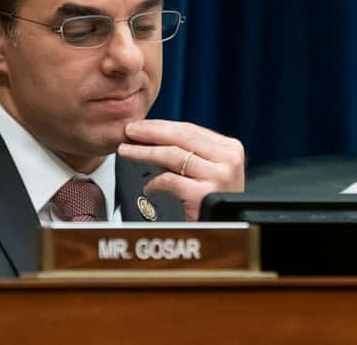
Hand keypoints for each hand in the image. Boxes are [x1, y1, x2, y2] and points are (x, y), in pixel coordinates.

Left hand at [117, 120, 244, 220]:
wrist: (225, 230)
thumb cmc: (214, 203)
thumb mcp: (210, 171)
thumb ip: (191, 153)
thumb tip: (154, 137)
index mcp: (230, 149)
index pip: (190, 130)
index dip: (161, 126)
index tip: (141, 126)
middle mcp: (228, 160)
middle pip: (181, 137)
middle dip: (151, 132)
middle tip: (130, 131)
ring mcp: (218, 176)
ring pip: (172, 155)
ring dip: (144, 152)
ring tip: (125, 150)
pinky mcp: (203, 195)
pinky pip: (170, 181)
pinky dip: (154, 183)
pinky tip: (147, 188)